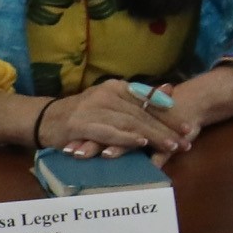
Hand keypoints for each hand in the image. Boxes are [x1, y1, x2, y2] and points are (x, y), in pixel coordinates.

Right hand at [37, 83, 192, 157]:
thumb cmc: (83, 114)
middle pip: (142, 113)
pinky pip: (108, 131)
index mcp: (117, 88)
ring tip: (170, 145)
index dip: (169, 115)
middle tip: (184, 141)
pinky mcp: (81, 124)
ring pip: (129, 122)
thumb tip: (168, 89)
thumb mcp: (112, 102)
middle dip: (166, 129)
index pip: (148, 102)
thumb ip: (137, 99)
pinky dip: (125, 137)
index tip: (188, 127)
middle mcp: (107, 94)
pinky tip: (140, 142)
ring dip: (152, 135)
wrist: (44, 120)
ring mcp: (93, 108)